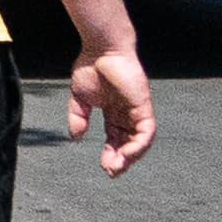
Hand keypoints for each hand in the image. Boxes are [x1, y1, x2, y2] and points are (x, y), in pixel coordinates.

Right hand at [68, 44, 156, 174]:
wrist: (101, 49)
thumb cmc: (90, 67)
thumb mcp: (79, 98)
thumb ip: (78, 117)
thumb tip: (75, 137)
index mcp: (113, 112)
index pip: (115, 139)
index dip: (111, 154)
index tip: (104, 167)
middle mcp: (127, 114)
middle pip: (129, 143)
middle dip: (121, 160)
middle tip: (111, 172)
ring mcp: (137, 111)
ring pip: (140, 142)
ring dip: (130, 157)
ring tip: (116, 167)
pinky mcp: (143, 107)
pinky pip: (146, 133)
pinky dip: (138, 146)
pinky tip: (126, 155)